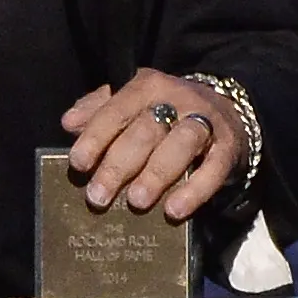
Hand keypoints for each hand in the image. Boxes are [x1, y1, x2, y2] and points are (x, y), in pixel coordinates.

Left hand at [60, 71, 244, 221]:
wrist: (227, 110)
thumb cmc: (166, 111)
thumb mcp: (133, 103)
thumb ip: (100, 111)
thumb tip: (69, 122)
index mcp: (148, 86)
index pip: (117, 109)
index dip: (96, 136)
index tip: (78, 163)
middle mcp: (178, 99)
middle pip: (145, 131)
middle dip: (119, 165)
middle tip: (98, 196)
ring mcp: (206, 122)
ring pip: (180, 144)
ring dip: (156, 174)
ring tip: (136, 202)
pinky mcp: (228, 147)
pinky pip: (214, 168)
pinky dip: (195, 191)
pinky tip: (174, 211)